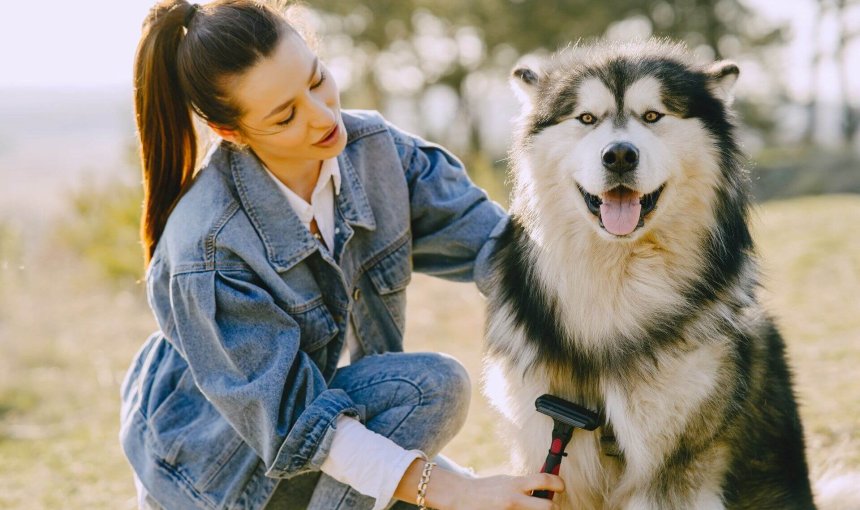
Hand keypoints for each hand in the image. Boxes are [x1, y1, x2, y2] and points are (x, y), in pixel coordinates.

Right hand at [394, 458, 563, 509]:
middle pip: (548, 507)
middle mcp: (515, 499)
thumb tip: (541, 487)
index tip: (561, 487)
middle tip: (551, 507)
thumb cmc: (484, 489)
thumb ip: (523, 485)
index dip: (558, 484)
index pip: (544, 480)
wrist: (460, 496)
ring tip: (532, 509)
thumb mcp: (505, 481)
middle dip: (553, 508)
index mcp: (515, 484)